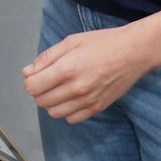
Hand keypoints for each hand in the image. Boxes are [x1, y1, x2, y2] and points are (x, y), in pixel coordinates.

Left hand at [23, 24, 155, 123]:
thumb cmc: (102, 43)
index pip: (32, 87)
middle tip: (48, 80)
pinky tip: (72, 97)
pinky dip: (67, 110)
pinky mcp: (98, 108)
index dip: (30, 81)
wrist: (133, 52)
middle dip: (39, 91)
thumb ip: (46, 58)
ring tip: (60, 88)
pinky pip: (72, 119)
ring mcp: (87, 101)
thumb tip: (27, 73)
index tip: (36, 75)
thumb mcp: (71, 41)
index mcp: (67, 69)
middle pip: (41, 101)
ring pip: (54, 113)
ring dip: (51, 102)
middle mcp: (76, 88)